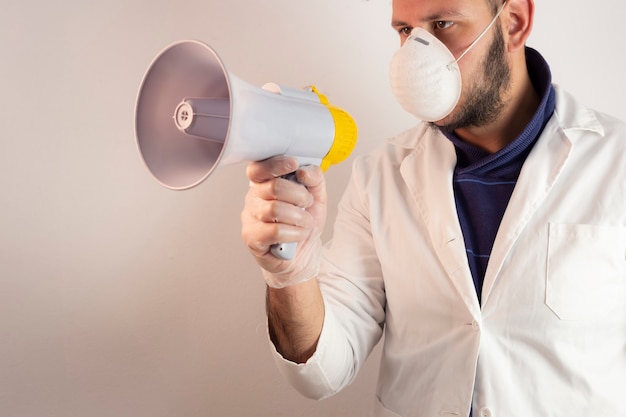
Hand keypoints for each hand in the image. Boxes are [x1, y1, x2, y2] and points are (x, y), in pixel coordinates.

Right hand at [241, 156, 326, 287]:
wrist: (304, 254)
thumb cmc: (304, 223)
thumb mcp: (316, 196)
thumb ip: (314, 178)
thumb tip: (303, 170)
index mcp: (265, 183)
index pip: (259, 168)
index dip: (275, 164)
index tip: (294, 164)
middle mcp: (253, 198)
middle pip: (274, 187)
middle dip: (299, 195)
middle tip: (307, 204)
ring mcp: (250, 218)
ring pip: (275, 209)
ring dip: (299, 217)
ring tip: (305, 223)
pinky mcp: (251, 237)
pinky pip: (275, 231)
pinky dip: (294, 233)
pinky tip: (297, 235)